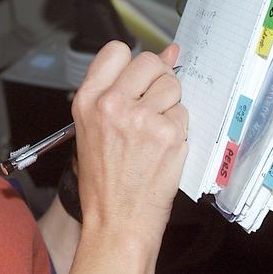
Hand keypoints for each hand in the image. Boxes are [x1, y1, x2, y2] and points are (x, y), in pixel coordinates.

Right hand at [69, 42, 187, 245]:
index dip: (133, 65)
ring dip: (171, 107)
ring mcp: (141, 118)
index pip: (117, 51)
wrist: (117, 222)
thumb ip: (124, 89)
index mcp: (88, 100)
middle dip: (158, 80)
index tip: (138, 79)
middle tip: (151, 108)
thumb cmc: (105, 182)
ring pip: (173, 87)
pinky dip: (179, 130)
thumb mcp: (95, 129)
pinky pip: (184, 115)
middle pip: (150, 62)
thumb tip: (169, 53)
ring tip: (153, 134)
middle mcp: (112, 104)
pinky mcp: (167, 134)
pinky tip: (163, 149)